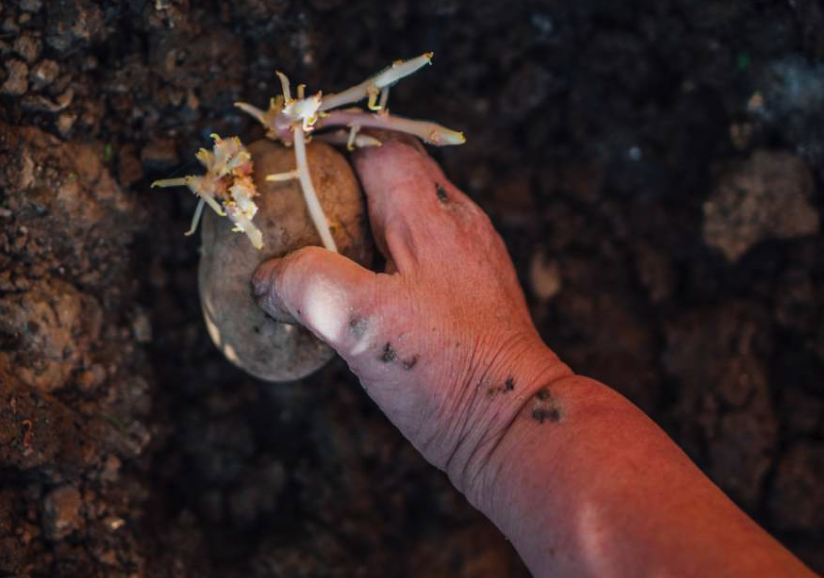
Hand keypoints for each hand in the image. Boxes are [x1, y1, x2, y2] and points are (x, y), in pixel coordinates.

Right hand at [252, 136, 569, 492]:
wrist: (513, 425)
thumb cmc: (446, 369)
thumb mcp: (362, 323)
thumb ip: (307, 284)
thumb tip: (267, 278)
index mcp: (430, 215)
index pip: (378, 146)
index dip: (330, 144)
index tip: (287, 160)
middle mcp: (456, 223)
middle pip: (391, 174)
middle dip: (341, 183)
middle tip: (294, 210)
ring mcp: (468, 256)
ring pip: (406, 215)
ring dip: (361, 223)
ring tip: (318, 250)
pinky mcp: (470, 289)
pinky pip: (418, 252)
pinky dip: (381, 257)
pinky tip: (358, 292)